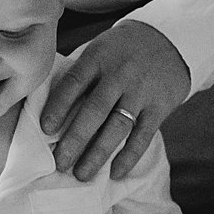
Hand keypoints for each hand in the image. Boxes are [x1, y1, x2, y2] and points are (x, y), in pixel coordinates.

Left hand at [39, 19, 190, 180]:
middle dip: (75, 139)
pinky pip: (143, 135)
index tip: (45, 129)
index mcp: (98, 57)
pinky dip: (129, 156)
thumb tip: (48, 108)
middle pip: (94, 110)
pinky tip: (115, 172)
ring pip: (117, 127)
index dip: (58, 106)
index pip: (74, 82)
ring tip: (81, 174)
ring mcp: (141, 92)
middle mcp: (119, 75)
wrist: (169, 39)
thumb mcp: (99, 49)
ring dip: (98, 154)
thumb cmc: (120, 50)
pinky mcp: (160, 107)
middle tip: (60, 163)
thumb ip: (80, 74)